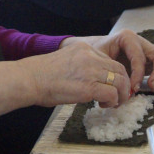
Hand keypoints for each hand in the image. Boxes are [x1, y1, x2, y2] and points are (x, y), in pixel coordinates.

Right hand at [18, 39, 132, 108]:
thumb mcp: (64, 61)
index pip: (109, 60)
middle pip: (119, 69)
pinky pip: (112, 94)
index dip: (114, 75)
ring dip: (121, 95)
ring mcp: (91, 71)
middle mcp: (90, 56)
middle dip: (123, 85)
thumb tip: (91, 81)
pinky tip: (103, 105)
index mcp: (83, 48)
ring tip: (113, 103)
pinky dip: (112, 102)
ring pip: (120, 82)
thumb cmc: (41, 75)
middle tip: (120, 96)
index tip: (112, 86)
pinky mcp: (89, 87)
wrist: (29, 79)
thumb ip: (80, 67)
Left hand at [66, 30, 153, 93]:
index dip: (138, 73)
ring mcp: (148, 51)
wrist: (93, 49)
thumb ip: (107, 67)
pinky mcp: (152, 60)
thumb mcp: (98, 56)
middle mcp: (141, 42)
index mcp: (127, 38)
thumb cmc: (95, 52)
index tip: (133, 88)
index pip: (139, 56)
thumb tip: (117, 84)